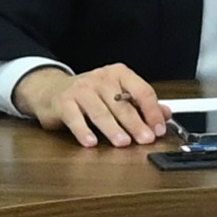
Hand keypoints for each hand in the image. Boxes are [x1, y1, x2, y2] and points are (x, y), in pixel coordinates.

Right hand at [15, 62, 166, 145]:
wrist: (50, 89)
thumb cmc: (89, 94)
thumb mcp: (116, 94)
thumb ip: (141, 104)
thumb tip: (166, 114)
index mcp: (118, 74)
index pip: (142, 91)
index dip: (152, 112)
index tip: (159, 128)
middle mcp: (100, 79)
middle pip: (122, 104)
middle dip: (136, 123)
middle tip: (146, 139)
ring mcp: (81, 89)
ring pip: (101, 111)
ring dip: (113, 129)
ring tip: (123, 142)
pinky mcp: (63, 102)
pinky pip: (75, 118)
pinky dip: (83, 131)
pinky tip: (91, 142)